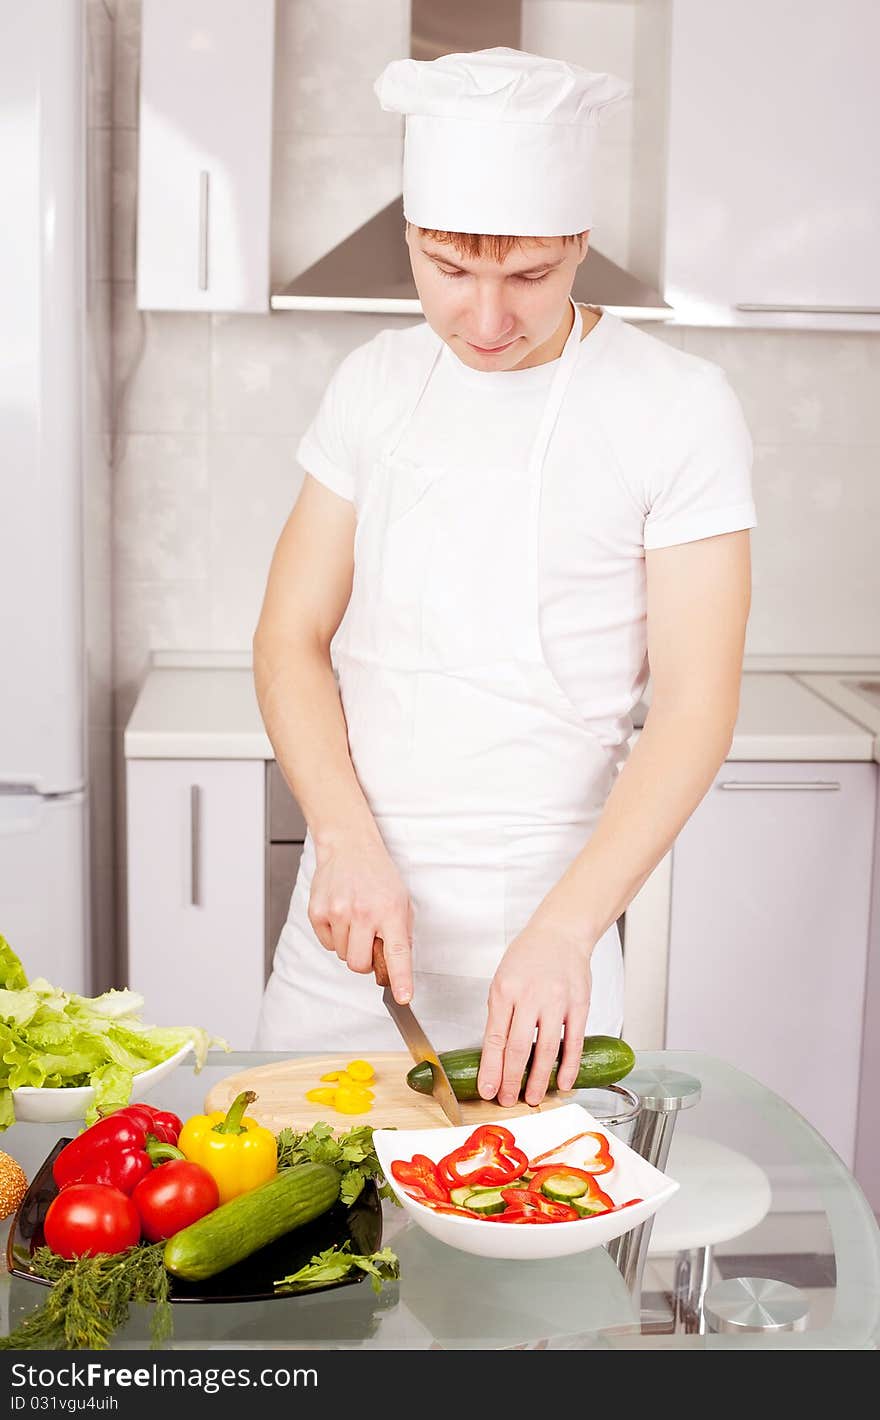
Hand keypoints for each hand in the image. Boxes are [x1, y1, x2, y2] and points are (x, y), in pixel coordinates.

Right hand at [307, 828, 413, 1003]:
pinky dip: (335, 937)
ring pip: (342, 955)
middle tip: (370, 943)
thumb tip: (395, 967)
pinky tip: (341, 916)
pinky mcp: (317, 912)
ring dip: (350, 945)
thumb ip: (400, 934)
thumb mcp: (401, 899)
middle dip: (365, 963)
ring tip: (355, 920)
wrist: (349, 846)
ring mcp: (337, 912)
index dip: (400, 979)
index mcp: (390, 910)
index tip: (403, 997)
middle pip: (359, 965)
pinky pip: (327, 944)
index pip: (397, 953)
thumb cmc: (378, 874)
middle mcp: (363, 912)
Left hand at [477, 920, 592, 1108]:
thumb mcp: (502, 979)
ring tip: (533, 1098)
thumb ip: (500, 1014)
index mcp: (505, 990)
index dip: (490, 1069)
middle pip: (519, 1048)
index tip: (487, 1090)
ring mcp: (557, 1001)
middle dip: (511, 1080)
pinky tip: (563, 1083)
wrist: (561, 933)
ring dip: (539, 1079)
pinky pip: (574, 1042)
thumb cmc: (528, 956)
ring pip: (547, 1049)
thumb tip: (495, 1054)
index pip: (494, 1038)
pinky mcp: (579, 1005)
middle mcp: (530, 996)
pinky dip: (569, 1066)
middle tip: (507, 1100)